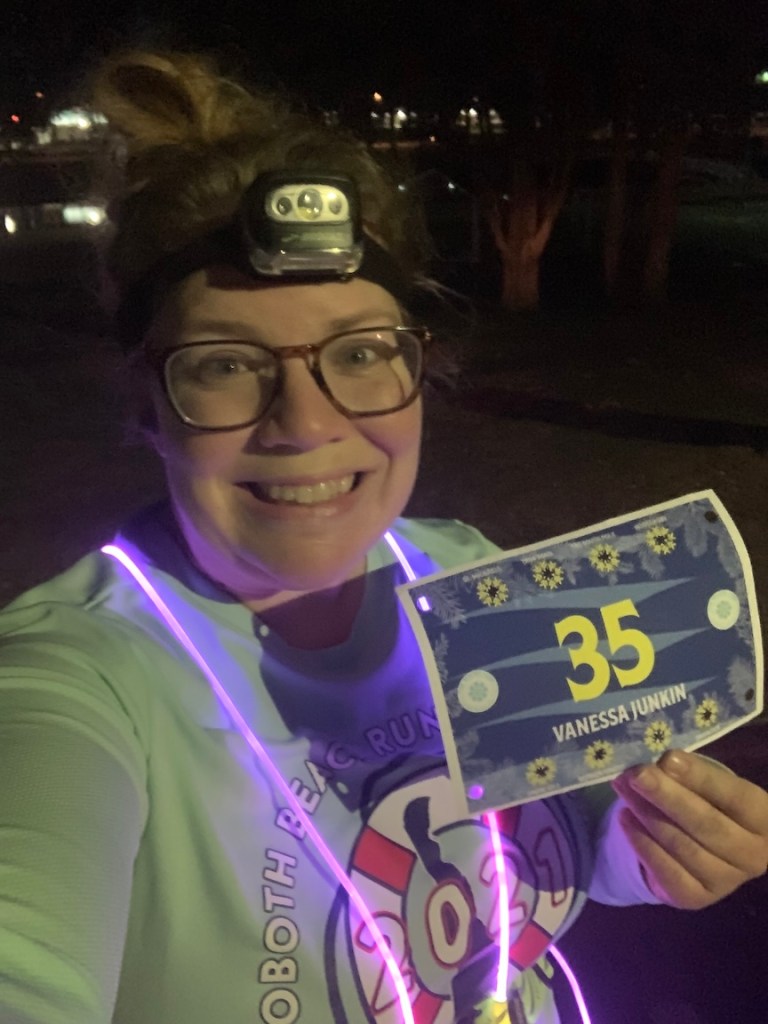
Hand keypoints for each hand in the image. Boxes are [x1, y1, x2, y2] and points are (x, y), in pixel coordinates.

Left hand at [611, 749, 767, 909]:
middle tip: (636, 774)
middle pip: (706, 824)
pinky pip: (665, 869)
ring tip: (623, 788)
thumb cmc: (711, 806)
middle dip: (667, 796)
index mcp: (764, 820)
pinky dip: (641, 842)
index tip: (667, 758)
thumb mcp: (710, 788)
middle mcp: (753, 856)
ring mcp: (725, 882)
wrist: (707, 854)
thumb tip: (661, 765)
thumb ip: (692, 776)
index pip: (735, 797)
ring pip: (681, 845)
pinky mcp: (696, 898)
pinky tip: (625, 818)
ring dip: (646, 813)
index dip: (701, 777)